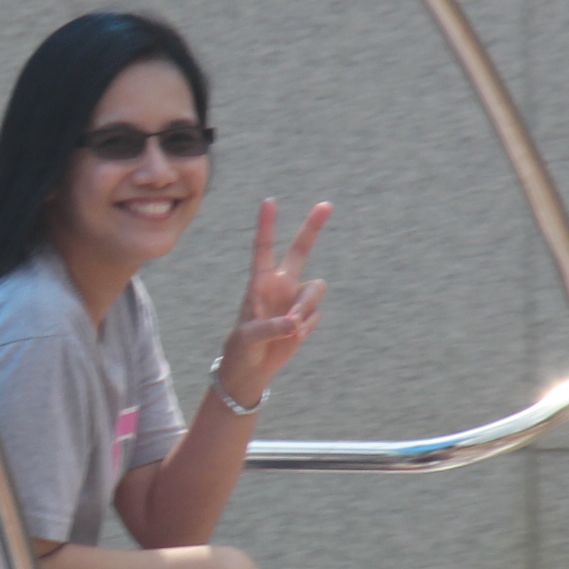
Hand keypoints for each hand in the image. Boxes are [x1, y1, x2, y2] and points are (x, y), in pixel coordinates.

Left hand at [217, 198, 329, 406]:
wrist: (252, 367)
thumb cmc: (242, 348)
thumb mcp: (250, 338)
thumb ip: (271, 327)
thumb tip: (294, 322)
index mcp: (259, 282)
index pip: (263, 248)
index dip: (266, 225)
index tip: (268, 201)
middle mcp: (280, 285)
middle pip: (300, 250)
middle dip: (312, 227)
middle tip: (326, 204)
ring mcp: (294, 299)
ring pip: (315, 290)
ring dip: (306, 306)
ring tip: (292, 328)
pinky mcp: (306, 317)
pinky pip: (315, 317)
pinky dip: (306, 328)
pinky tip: (292, 338)